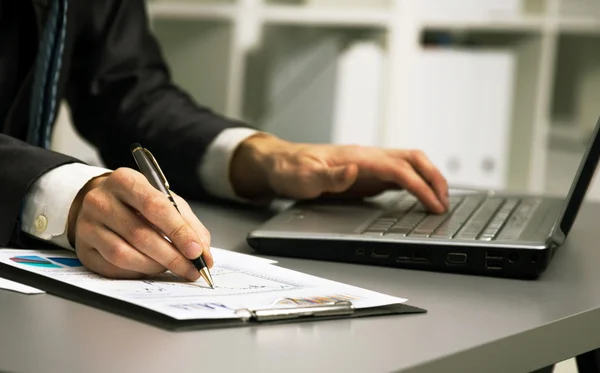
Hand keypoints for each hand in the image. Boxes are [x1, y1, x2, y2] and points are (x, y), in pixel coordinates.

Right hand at [67, 168, 212, 279]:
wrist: (99, 203)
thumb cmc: (138, 202)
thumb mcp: (166, 202)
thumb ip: (188, 224)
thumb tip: (203, 253)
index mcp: (125, 180)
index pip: (155, 207)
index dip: (179, 232)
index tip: (197, 251)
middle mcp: (101, 200)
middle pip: (140, 234)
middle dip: (172, 256)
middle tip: (192, 269)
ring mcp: (87, 225)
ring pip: (124, 255)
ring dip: (155, 266)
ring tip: (172, 267)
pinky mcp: (83, 249)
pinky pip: (113, 268)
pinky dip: (138, 272)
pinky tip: (150, 268)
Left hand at [230, 133, 448, 213]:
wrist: (281, 164)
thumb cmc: (291, 169)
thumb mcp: (304, 176)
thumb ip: (329, 175)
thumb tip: (354, 170)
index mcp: (357, 157)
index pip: (398, 168)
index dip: (420, 186)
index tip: (433, 204)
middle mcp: (368, 157)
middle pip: (413, 159)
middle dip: (434, 178)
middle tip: (445, 203)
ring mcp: (369, 165)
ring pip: (409, 165)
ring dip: (428, 179)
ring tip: (439, 202)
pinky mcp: (367, 174)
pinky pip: (398, 175)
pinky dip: (415, 184)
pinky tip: (420, 198)